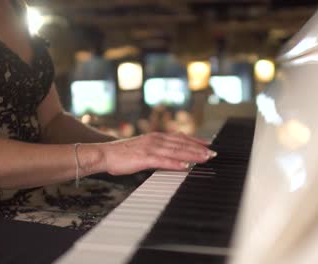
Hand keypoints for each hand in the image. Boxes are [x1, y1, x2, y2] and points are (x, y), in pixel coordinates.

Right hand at [98, 132, 215, 174]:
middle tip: (213, 153)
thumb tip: (172, 155)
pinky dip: (175, 163)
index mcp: (156, 137)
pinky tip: (185, 166)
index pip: (180, 137)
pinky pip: (163, 161)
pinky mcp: (144, 158)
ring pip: (176, 150)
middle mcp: (156, 140)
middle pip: (182, 143)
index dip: (195, 141)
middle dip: (199, 148)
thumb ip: (158, 150)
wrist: (104, 154)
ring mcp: (150, 148)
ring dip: (192, 154)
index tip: (208, 144)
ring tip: (205, 158)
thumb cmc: (123, 154)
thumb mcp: (144, 148)